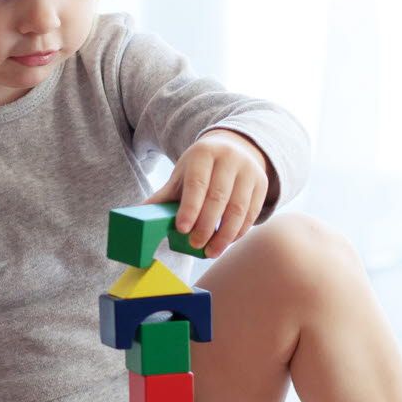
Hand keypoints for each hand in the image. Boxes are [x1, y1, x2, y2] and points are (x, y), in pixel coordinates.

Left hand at [145, 129, 271, 258]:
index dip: (190, 207)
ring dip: (225, 235)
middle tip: (195, 245)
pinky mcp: (262, 184)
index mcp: (203, 154)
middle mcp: (229, 159)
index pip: (197, 183)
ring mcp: (248, 171)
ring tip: (211, 252)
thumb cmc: (201, 168)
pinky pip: (251, 213)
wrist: (234, 149)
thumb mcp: (182, 175)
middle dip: (206, 225)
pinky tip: (226, 242)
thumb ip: (164, 196)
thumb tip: (139, 216)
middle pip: (218, 197)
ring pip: (238, 208)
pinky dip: (239, 231)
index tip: (182, 229)